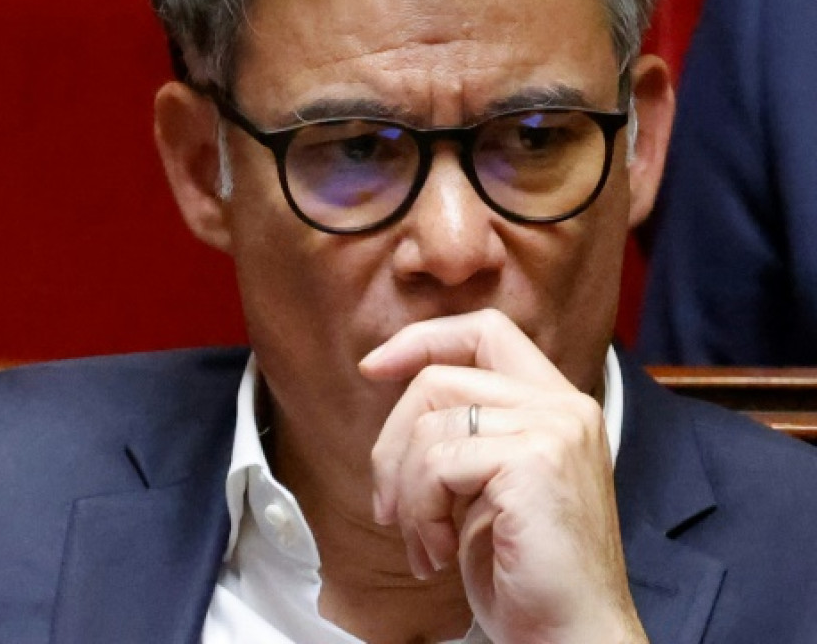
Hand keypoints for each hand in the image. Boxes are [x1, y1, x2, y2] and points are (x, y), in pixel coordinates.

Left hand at [359, 309, 645, 643]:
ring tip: (424, 542)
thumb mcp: (486, 484)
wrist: (572, 636)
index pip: (485, 330)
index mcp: (556, 405)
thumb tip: (392, 384)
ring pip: (430, 424)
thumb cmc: (525, 572)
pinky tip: (438, 551)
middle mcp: (563, 407)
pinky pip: (437, 463)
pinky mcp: (533, 461)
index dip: (422, 340)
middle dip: (392, 443)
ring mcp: (553, 430)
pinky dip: (420, 511)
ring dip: (406, 493)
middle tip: (388, 505)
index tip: (372, 368)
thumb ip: (463, 431)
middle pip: (439, 377)